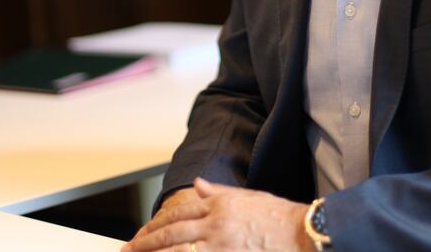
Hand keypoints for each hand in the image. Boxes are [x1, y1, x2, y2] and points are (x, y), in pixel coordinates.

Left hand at [121, 177, 311, 251]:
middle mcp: (216, 224)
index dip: (156, 224)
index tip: (142, 233)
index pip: (178, 214)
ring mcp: (220, 245)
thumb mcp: (246, 197)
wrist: (302, 232)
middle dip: (146, 243)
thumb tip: (198, 185)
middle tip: (128, 249)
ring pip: (178, 251)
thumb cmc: (278, 216)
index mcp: (219, 205)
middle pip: (171, 234)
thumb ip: (218, 192)